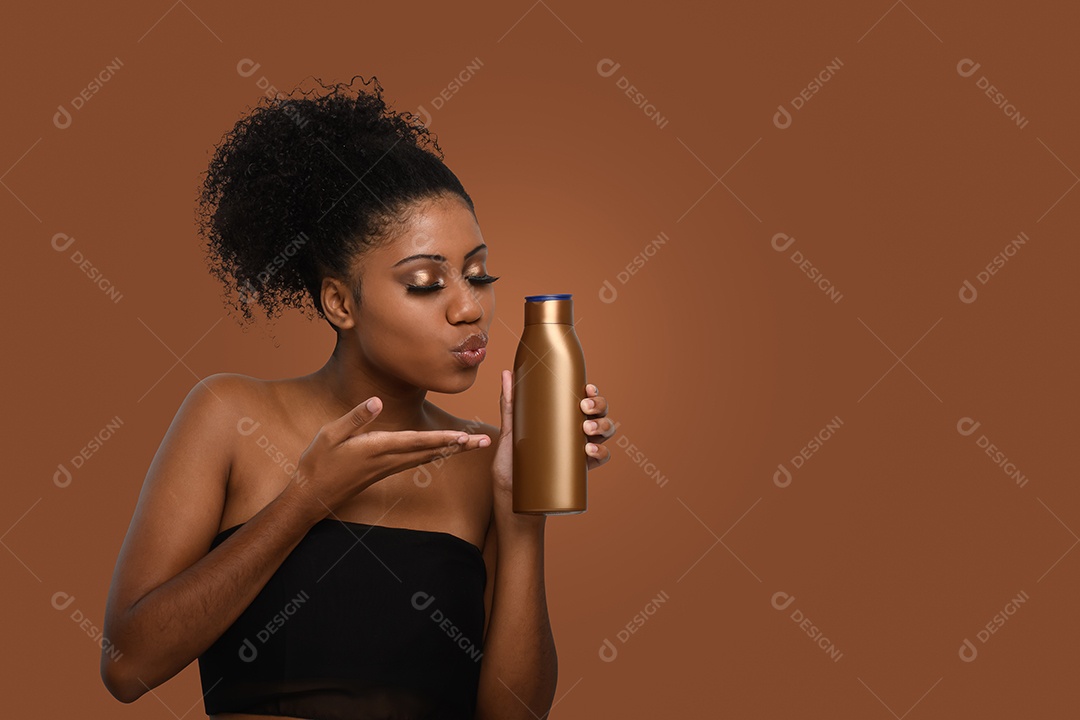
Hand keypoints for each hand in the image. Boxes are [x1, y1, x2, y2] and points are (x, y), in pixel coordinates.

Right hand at [290, 396, 490, 520]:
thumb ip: (356, 418)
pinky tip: (443, 451)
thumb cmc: (318, 462)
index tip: (463, 437)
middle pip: (430, 451)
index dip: (441, 439)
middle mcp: (388, 459)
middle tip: (484, 442)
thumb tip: (377, 401)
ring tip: (472, 444)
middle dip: (458, 446)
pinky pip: (417, 460)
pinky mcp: (385, 470)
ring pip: (426, 457)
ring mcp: (388, 467)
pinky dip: (435, 454)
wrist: (312, 495)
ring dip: (451, 450)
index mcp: (376, 448)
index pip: (415, 441)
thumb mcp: (330, 434)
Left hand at [491, 371, 614, 509]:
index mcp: (564, 417)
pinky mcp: (582, 469)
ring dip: (603, 426)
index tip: (586, 388)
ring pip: (606, 431)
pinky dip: (601, 451)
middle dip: (599, 406)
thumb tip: (506, 373)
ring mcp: (581, 449)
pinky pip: (602, 457)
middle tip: (584, 408)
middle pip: (600, 412)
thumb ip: (510, 404)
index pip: (584, 399)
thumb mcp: (510, 431)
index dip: (592, 392)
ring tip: (587, 429)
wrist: (513, 496)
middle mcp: (577, 431)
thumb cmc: (513, 462)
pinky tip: (589, 450)